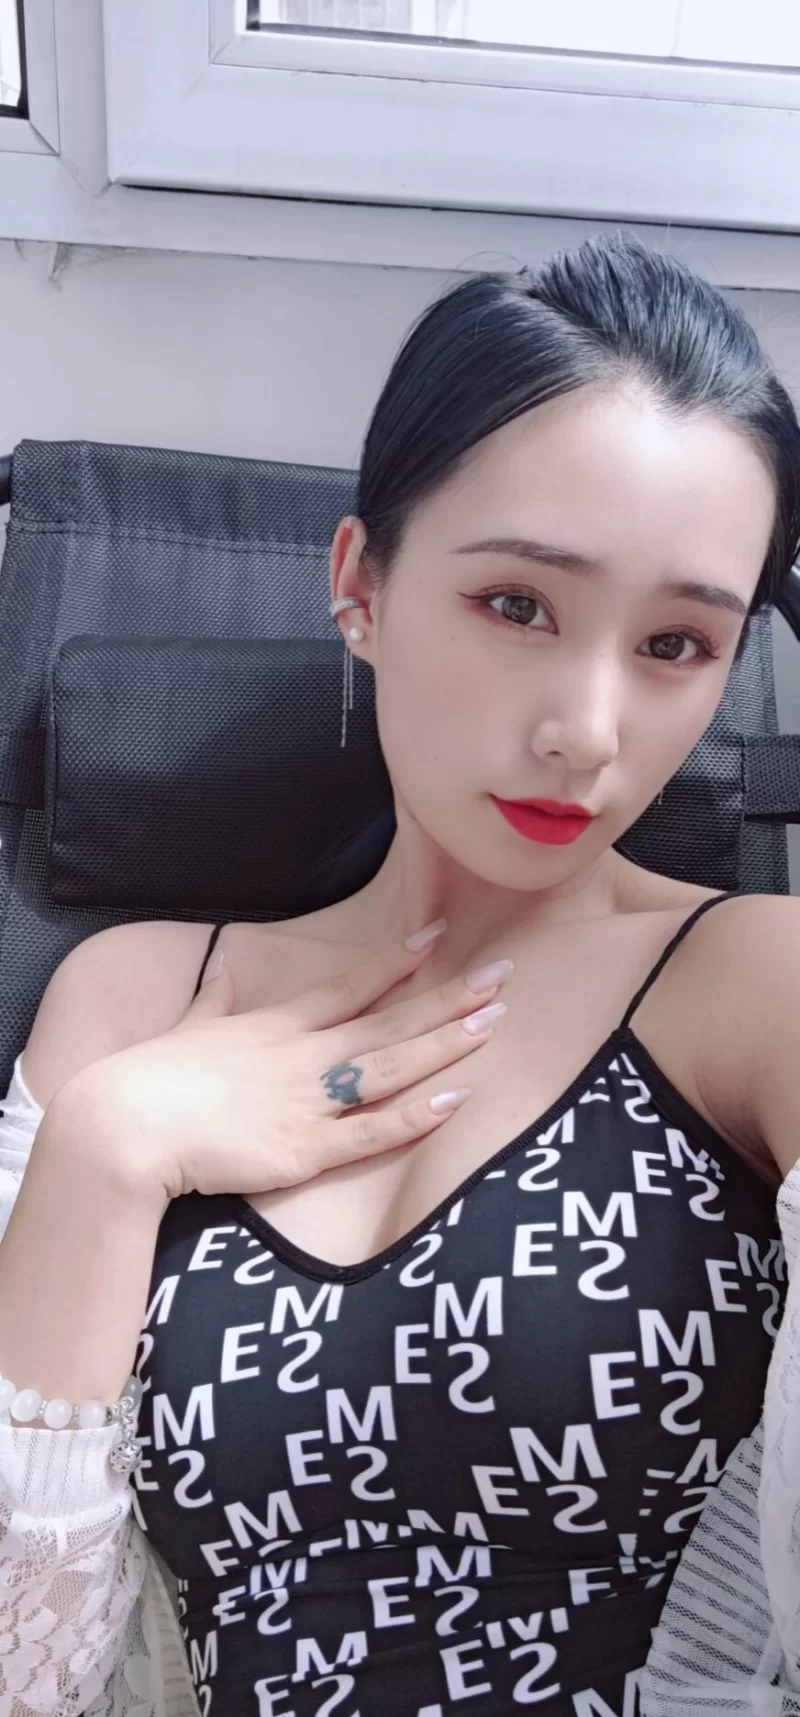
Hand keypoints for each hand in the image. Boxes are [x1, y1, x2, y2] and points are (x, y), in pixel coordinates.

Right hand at [66, 926, 510, 1203]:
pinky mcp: (306, 1150)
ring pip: (393, 1068)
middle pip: (390, 1021)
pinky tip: (455, 1099)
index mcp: (277, 1026)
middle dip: (449, 998)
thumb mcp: (188, 1026)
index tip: (437, 937)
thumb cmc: (149, 1077)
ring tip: (494, 1022)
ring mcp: (309, 1101)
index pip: (349, 986)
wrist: (126, 1123)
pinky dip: (415, 1118)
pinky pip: (373, 1134)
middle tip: (502, 975)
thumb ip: (215, 1000)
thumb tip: (223, 967)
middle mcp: (304, 1056)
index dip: (395, 963)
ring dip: (446, 1045)